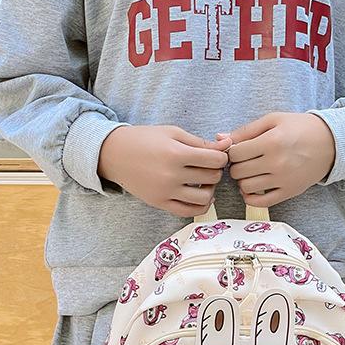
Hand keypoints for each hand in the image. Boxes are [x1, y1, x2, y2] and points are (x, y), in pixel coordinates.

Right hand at [98, 125, 231, 216]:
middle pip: (212, 178)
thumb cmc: (145, 139)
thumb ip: (201, 141)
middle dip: (215, 171)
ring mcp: (166, 192)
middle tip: (208, 166)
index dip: (221, 157)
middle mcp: (172, 175)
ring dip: (210, 189)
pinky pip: (189, 211)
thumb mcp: (173, 133)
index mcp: (176, 154)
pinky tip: (200, 195)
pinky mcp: (160, 203)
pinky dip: (200, 205)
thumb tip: (228, 145)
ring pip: (204, 198)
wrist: (115, 154)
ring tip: (204, 181)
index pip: (216, 160)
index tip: (216, 155)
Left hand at [219, 112, 335, 206]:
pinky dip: (250, 197)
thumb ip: (246, 130)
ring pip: (246, 187)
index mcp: (272, 142)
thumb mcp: (274, 120)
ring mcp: (282, 180)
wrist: (330, 143)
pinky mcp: (288, 192)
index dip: (232, 151)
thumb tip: (220, 137)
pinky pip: (260, 202)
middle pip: (238, 171)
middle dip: (236, 166)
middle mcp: (276, 163)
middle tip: (244, 161)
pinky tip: (252, 188)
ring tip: (250, 172)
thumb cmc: (299, 128)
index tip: (239, 149)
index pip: (235, 153)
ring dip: (242, 181)